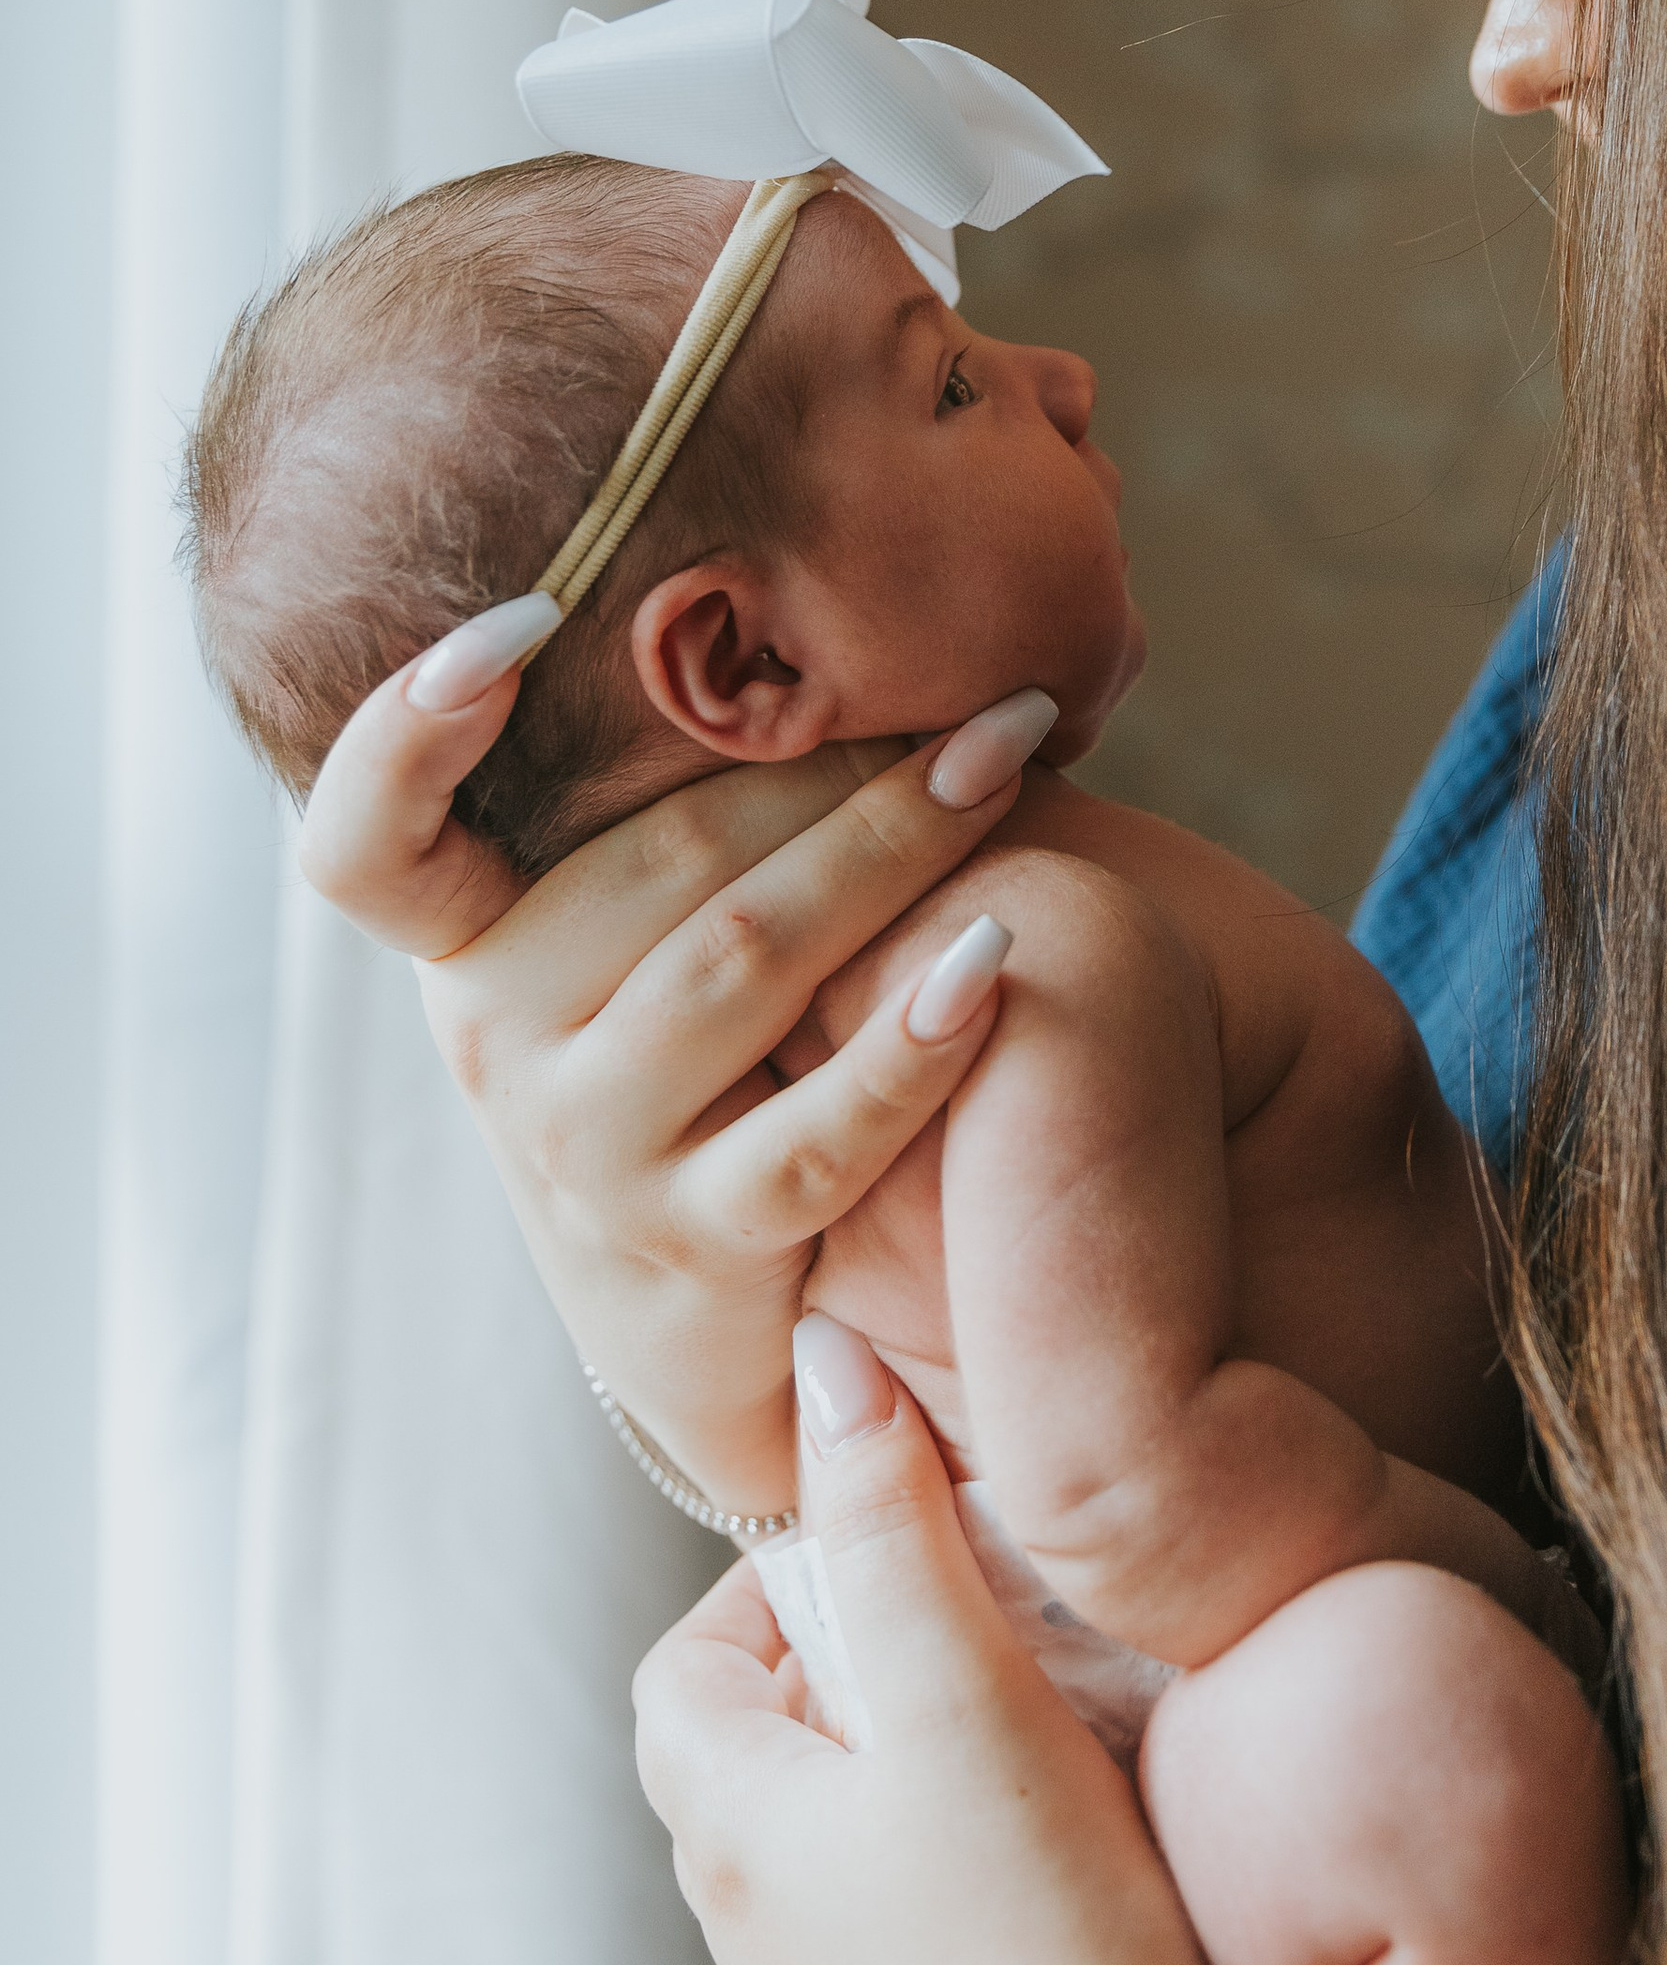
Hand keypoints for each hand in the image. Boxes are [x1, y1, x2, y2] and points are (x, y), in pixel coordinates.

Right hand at [298, 598, 1057, 1505]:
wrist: (721, 1341)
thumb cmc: (710, 1085)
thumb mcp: (639, 958)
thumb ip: (684, 826)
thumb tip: (829, 639)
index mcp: (470, 947)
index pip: (366, 846)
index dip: (405, 736)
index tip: (520, 623)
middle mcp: (498, 1041)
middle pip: (660, 861)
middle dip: (829, 758)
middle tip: (983, 693)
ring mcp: (586, 1152)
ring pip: (741, 964)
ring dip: (890, 851)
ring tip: (1003, 768)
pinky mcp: (692, 1250)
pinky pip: (815, 1135)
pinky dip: (910, 1043)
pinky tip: (996, 962)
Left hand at [634, 1317, 1607, 1964]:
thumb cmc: (1056, 1950)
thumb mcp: (969, 1698)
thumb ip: (895, 1524)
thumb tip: (828, 1368)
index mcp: (735, 1834)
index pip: (682, 1674)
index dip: (769, 1592)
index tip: (889, 1560)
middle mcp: (750, 1951)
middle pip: (761, 1767)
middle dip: (855, 1685)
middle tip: (984, 1643)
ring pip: (836, 1876)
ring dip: (906, 1804)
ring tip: (1040, 1765)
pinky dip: (955, 1918)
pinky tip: (1066, 1907)